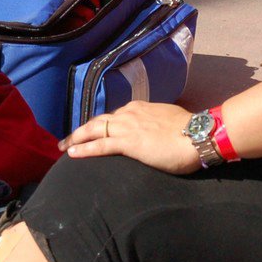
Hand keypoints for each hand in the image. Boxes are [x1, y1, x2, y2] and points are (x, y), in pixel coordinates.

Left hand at [59, 101, 201, 174]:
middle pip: (98, 121)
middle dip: (80, 130)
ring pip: (93, 130)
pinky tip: (72, 154)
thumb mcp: (168, 122)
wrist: (198, 135)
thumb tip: (156, 131)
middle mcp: (129, 113)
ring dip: (76, 138)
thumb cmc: (189, 132)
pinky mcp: (128, 142)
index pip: (114, 116)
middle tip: (67, 140)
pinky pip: (99, 145)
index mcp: (140, 108)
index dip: (100, 124)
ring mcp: (127, 127)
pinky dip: (84, 149)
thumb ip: (156, 124)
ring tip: (63, 147)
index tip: (92, 131)